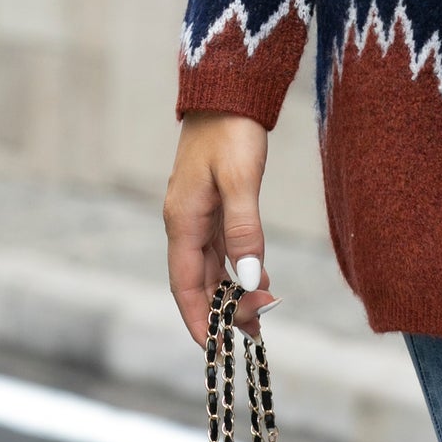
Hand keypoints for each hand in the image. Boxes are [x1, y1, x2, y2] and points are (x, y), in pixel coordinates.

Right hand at [164, 111, 273, 344]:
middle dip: (221, 312)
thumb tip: (252, 279)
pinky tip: (259, 279)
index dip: (198, 319)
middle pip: (199, 280)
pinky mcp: (214, 202)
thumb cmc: (231, 131)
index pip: (186, 285)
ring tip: (258, 318)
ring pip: (211, 266)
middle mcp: (185, 221)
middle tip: (251, 339)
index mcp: (182, 221)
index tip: (213, 349)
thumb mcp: (239, 180)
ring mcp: (198, 212)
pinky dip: (238, 268)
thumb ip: (245, 229)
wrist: (228, 91)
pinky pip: (222, 247)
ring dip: (230, 293)